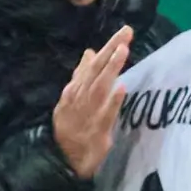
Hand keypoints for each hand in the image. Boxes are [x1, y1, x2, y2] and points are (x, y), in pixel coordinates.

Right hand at [54, 24, 134, 178]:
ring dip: (111, 68)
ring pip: (100, 87)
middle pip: (96, 70)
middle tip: (127, 32)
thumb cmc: (71, 127)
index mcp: (75, 90)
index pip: (93, 64)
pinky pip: (105, 114)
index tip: (123, 32)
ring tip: (123, 51)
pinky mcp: (97, 131)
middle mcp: (80, 98)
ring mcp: (88, 114)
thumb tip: (89, 52)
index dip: (108, 48)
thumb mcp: (72, 98)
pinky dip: (112, 101)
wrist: (63, 158)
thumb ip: (81, 76)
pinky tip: (121, 88)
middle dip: (111, 50)